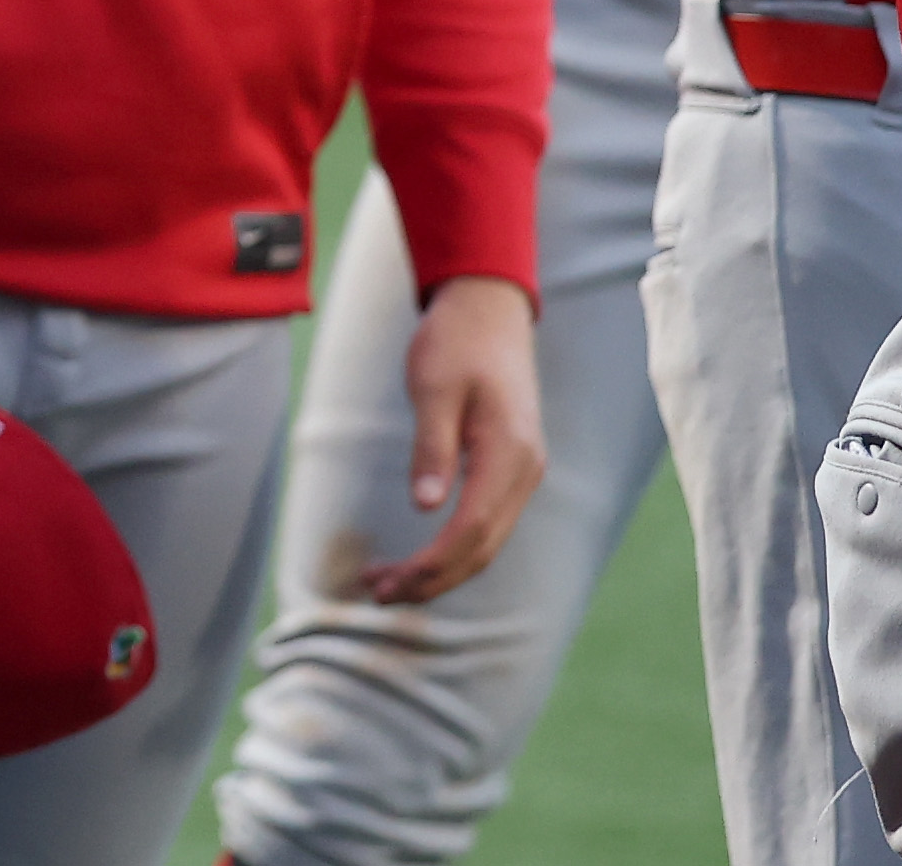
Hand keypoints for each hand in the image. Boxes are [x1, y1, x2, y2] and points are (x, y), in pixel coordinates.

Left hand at [368, 272, 545, 600]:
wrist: (488, 308)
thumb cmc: (456, 341)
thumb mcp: (433, 386)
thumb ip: (432, 446)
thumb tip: (426, 506)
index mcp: (509, 455)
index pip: (471, 531)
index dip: (431, 565)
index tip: (389, 584)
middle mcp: (524, 472)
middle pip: (481, 548)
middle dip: (432, 579)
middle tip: (377, 594)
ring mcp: (521, 472)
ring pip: (486, 541)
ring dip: (441, 568)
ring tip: (388, 582)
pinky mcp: (509, 468)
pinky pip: (485, 522)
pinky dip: (453, 546)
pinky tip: (419, 554)